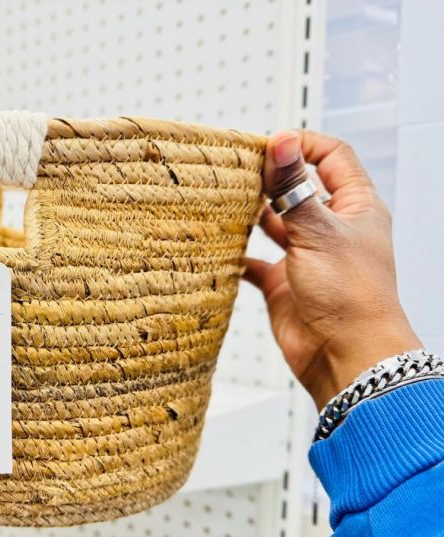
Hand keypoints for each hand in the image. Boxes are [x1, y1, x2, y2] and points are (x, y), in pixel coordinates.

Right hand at [245, 130, 420, 407]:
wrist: (345, 356)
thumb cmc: (351, 295)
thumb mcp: (318, 231)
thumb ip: (293, 188)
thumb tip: (282, 142)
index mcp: (355, 207)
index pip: (332, 157)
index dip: (303, 145)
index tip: (269, 145)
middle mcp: (330, 229)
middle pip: (298, 188)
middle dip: (270, 178)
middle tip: (237, 169)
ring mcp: (306, 256)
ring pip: (274, 224)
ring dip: (251, 214)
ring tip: (224, 201)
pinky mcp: (284, 285)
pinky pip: (255, 264)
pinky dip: (237, 257)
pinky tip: (220, 249)